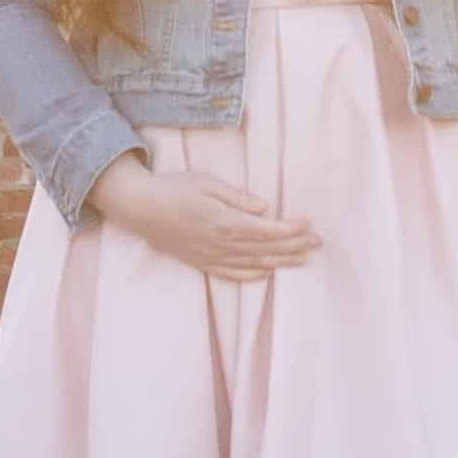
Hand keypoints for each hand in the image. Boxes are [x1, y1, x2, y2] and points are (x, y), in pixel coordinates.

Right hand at [89, 159, 321, 278]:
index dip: (291, 230)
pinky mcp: (201, 262)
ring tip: (303, 259)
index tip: (310, 225)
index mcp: (224, 221)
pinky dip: (253, 276)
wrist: (139, 208)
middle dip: (294, 247)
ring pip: (253, 264)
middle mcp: (221, 244)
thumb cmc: (173, 188)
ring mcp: (211, 256)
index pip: (266, 231)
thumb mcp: (206, 182)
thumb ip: (237, 196)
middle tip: (318, 243)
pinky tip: (267, 272)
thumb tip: (264, 206)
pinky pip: (232, 274)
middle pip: (266, 250)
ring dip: (281, 262)